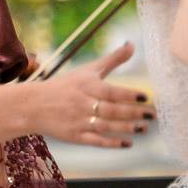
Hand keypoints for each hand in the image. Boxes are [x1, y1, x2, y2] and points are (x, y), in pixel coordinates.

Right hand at [27, 42, 155, 147]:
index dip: (129, 95)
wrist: (34, 105)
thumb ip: (112, 59)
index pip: (111, 91)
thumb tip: (132, 44)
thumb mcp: (87, 70)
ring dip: (127, 128)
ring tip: (144, 128)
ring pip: (106, 126)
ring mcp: (79, 121)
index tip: (146, 97)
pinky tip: (128, 143)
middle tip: (152, 115)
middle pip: (111, 110)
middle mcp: (83, 103)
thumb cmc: (65, 86)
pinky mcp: (75, 136)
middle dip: (133, 113)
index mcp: (87, 86)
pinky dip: (112, 142)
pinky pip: (96, 141)